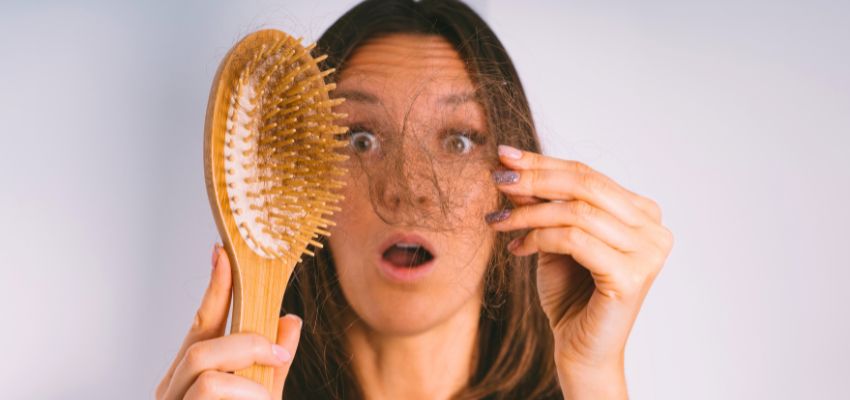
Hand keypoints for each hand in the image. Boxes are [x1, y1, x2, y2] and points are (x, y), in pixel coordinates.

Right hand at [155, 244, 302, 398]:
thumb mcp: (265, 393)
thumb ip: (275, 363)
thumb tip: (290, 319)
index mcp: (189, 375)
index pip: (202, 323)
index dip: (215, 289)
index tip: (223, 254)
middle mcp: (173, 386)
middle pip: (200, 341)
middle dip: (246, 342)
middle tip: (277, 356)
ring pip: (201, 358)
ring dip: (244, 370)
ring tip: (266, 396)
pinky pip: (210, 386)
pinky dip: (245, 392)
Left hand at [486, 145, 673, 396]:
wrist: (581, 350)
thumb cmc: (571, 295)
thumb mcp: (553, 239)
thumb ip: (543, 204)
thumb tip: (515, 167)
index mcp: (642, 213)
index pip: (589, 175)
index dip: (544, 163)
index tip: (505, 156)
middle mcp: (653, 229)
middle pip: (586, 186)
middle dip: (535, 178)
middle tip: (499, 178)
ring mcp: (648, 253)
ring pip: (577, 212)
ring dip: (529, 213)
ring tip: (498, 221)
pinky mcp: (631, 276)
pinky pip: (574, 240)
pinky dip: (539, 238)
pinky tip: (516, 247)